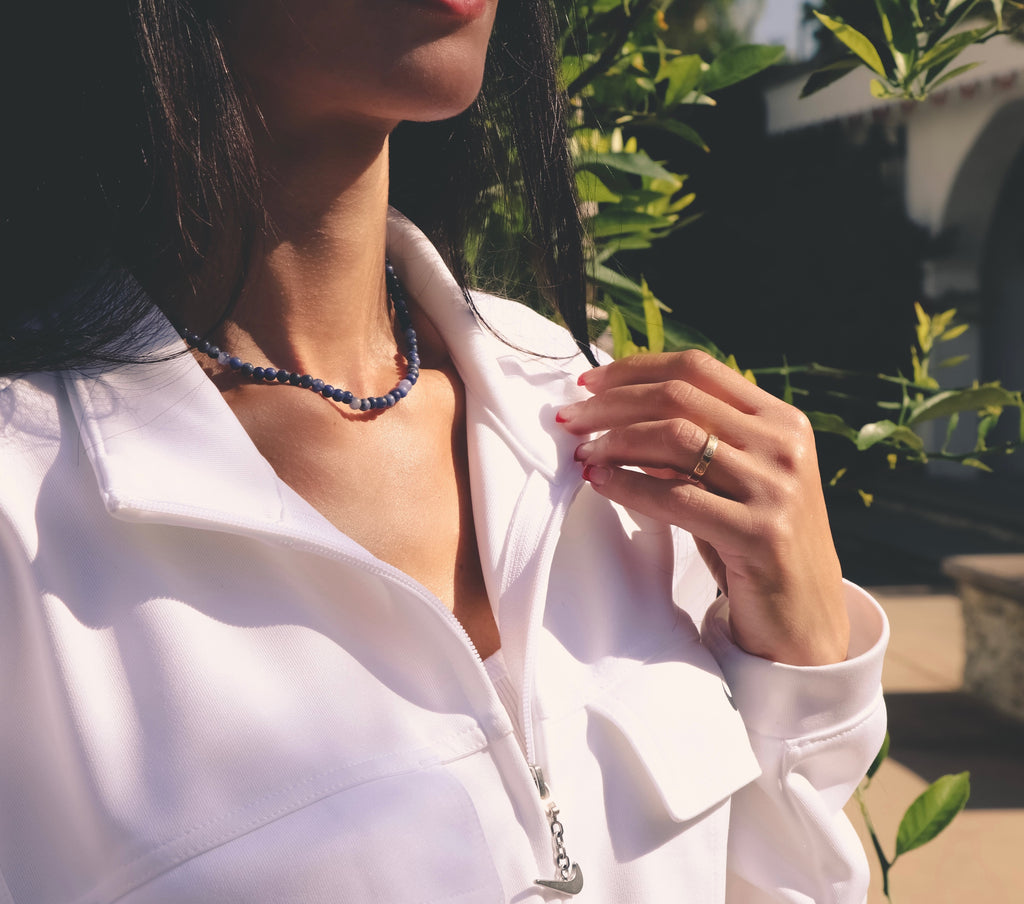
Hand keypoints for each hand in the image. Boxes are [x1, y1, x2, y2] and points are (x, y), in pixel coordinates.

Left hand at [557, 350, 848, 665]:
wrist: (804, 620)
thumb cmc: (753, 545)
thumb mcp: (731, 482)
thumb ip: (693, 445)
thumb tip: (617, 413)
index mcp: (782, 420)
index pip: (697, 368)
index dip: (635, 369)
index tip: (588, 382)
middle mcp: (785, 446)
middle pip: (679, 397)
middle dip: (612, 403)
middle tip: (569, 418)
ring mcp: (778, 489)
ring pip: (675, 439)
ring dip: (615, 441)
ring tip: (582, 454)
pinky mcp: (761, 535)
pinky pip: (677, 498)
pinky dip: (628, 486)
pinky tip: (599, 483)